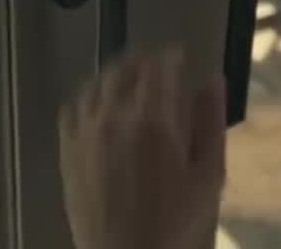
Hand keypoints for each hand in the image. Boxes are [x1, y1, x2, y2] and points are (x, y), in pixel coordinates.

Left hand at [58, 49, 226, 248]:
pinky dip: (88, 99)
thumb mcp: (208, 177)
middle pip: (124, 70)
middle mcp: (113, 117)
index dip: (170, 56)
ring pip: (95, 85)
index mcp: (153, 120)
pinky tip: (98, 107)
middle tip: (157, 67)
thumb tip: (212, 80)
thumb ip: (210, 123)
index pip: (158, 67)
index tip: (180, 56)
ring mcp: (85, 134)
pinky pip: (72, 110)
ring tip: (130, 82)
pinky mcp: (68, 152)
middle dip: (143, 62)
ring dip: (114, 76)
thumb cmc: (176, 224)